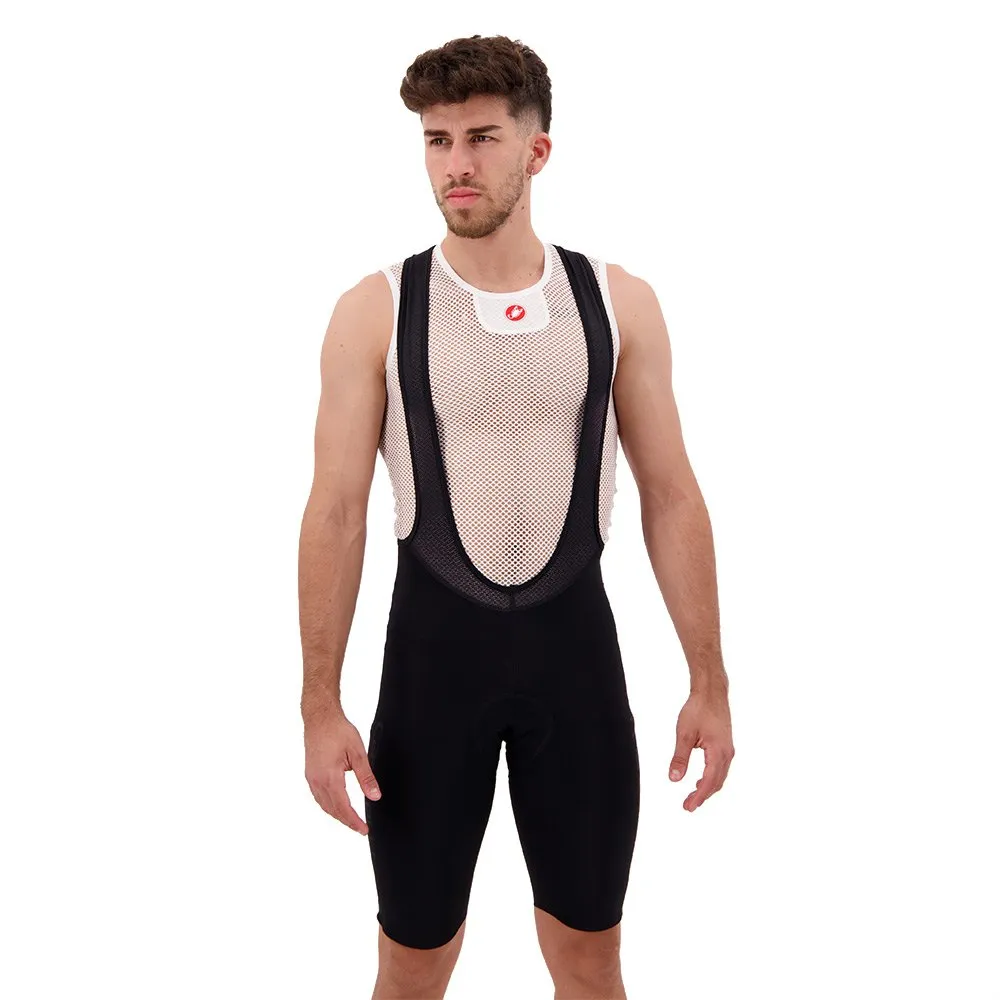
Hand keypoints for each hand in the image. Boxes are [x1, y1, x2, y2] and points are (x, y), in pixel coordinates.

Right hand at [304, 712, 381, 834]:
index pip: (343, 808)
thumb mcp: (358, 753)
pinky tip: (336, 805)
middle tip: (360, 828)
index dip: (354, 821)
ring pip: (324, 805)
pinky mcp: (309, 774)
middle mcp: (317, 781)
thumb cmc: (338, 730)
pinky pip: (318, 797)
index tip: (364, 829)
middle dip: (347, 821)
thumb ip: (366, 777)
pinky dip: (328, 805)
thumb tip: (375, 796)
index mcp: (330, 777)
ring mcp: (311, 778)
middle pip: (332, 810)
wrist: (320, 717)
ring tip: (350, 820)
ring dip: (337, 815)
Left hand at [669, 687, 734, 811]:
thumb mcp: (684, 734)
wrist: (711, 693)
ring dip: (708, 788)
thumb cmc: (698, 709)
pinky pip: (721, 768)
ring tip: (693, 797)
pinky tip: (700, 780)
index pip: (708, 782)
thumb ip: (680, 758)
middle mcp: (727, 754)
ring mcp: (728, 750)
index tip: (688, 807)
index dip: (698, 797)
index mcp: (718, 752)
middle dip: (703, 796)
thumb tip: (674, 779)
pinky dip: (711, 778)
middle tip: (688, 806)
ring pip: (720, 776)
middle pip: (716, 782)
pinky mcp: (726, 745)